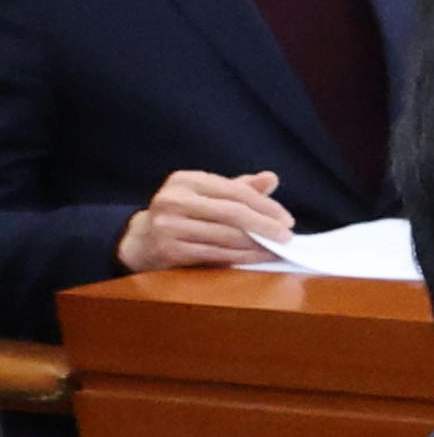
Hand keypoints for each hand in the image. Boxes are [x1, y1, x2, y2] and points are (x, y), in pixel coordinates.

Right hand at [120, 168, 293, 271]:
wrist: (143, 240)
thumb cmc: (184, 214)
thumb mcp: (208, 195)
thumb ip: (240, 188)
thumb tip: (271, 178)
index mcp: (186, 180)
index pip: (235, 191)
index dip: (265, 206)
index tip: (287, 220)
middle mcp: (174, 199)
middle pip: (232, 213)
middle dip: (265, 226)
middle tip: (287, 236)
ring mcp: (169, 225)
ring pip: (226, 236)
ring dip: (258, 245)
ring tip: (277, 250)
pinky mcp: (170, 249)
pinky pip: (216, 254)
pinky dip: (243, 257)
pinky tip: (258, 258)